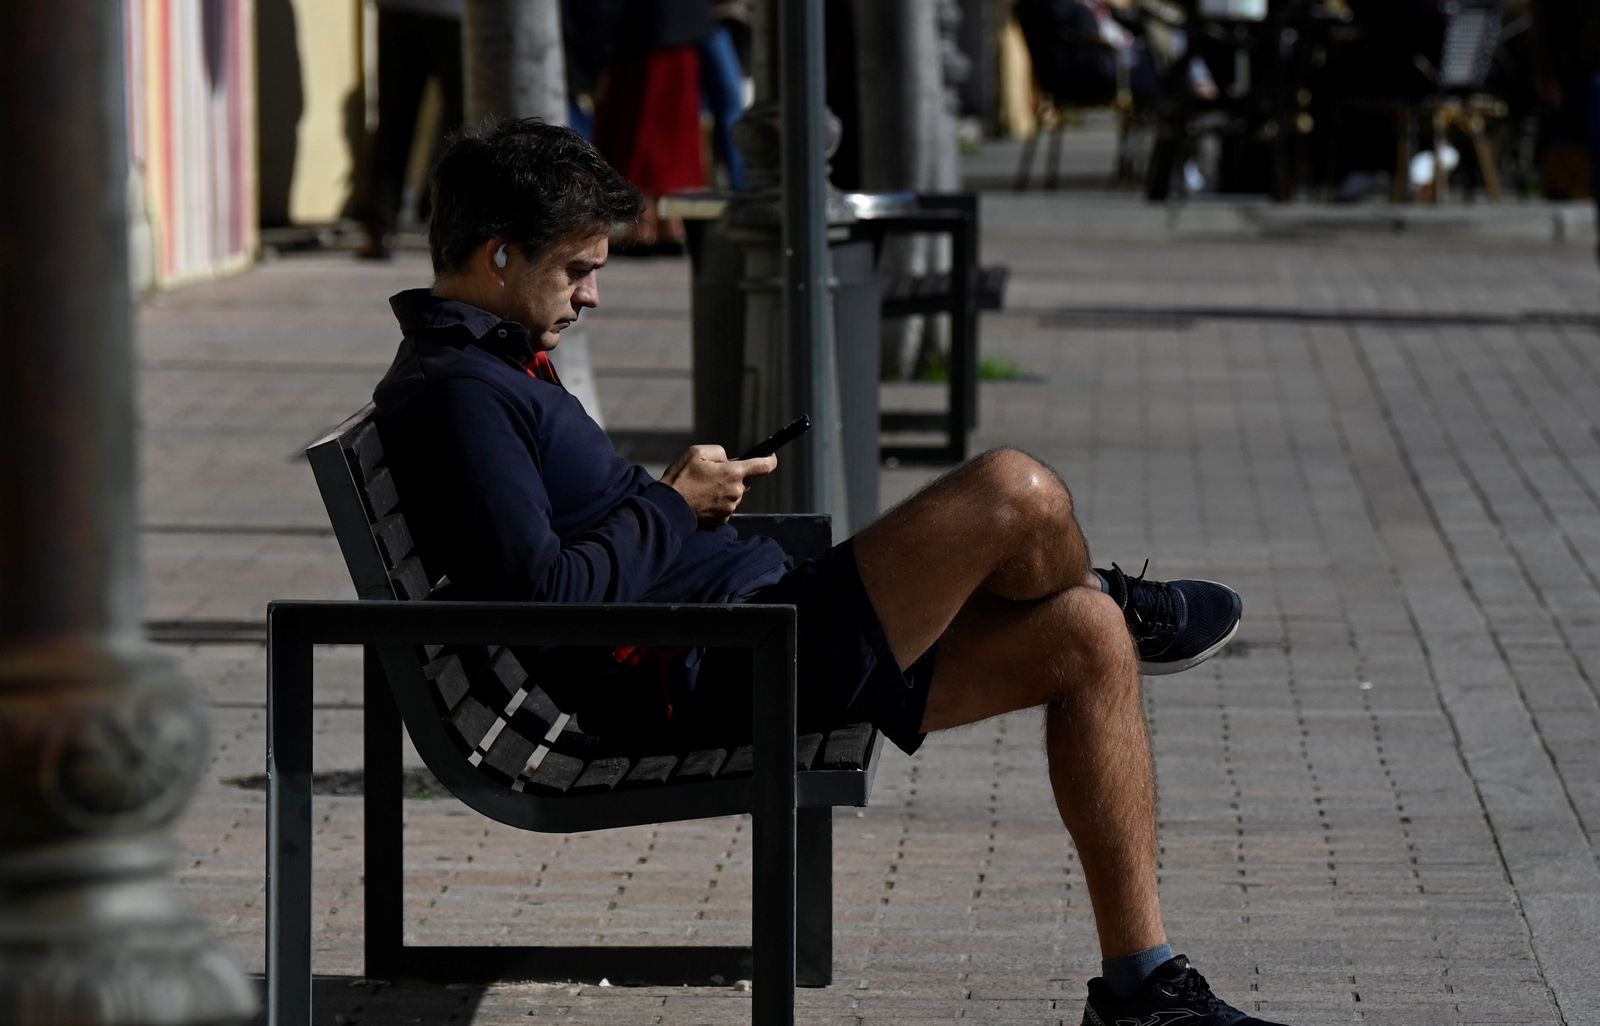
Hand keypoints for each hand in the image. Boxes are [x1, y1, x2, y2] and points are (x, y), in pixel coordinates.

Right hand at [660, 445, 778, 525]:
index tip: (770, 457)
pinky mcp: (722, 519)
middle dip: (733, 475)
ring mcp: (730, 508)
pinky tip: (702, 500)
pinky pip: (726, 507)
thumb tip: (728, 460)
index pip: (764, 466)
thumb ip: (719, 452)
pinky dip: (718, 502)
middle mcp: (736, 492)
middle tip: (713, 474)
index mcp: (733, 473)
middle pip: (744, 481)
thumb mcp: (697, 452)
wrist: (669, 507)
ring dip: (725, 489)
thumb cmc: (682, 477)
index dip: (770, 459)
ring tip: (703, 488)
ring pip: (735, 494)